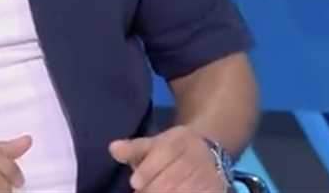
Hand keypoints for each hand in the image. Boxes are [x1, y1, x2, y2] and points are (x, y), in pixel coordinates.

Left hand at [109, 126, 227, 192]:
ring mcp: (208, 175)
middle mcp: (196, 156)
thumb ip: (134, 148)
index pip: (165, 153)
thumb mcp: (153, 143)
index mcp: (180, 141)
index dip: (148, 170)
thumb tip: (113, 149)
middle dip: (154, 188)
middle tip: (141, 192)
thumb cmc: (173, 149)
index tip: (134, 183)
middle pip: (172, 177)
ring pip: (184, 189)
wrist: (208, 152)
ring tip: (150, 192)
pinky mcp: (215, 190)